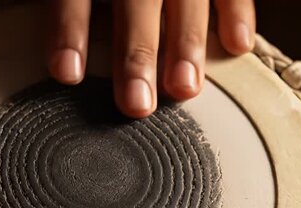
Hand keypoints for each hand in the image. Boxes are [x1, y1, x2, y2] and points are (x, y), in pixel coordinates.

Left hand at [47, 0, 255, 117]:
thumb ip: (74, 5)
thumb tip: (62, 62)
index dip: (70, 31)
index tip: (67, 74)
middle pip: (135, 3)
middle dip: (136, 54)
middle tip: (136, 105)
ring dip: (186, 43)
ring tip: (184, 89)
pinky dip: (237, 11)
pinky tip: (237, 46)